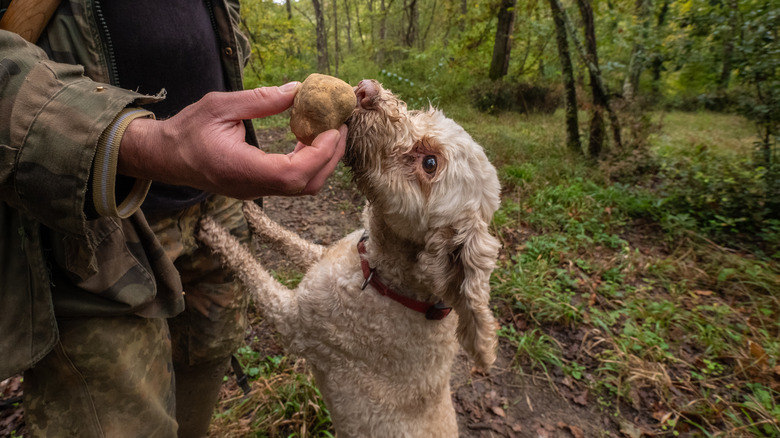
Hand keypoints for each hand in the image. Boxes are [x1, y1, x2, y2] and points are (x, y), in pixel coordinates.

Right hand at [117, 83, 346, 198]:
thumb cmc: (187, 130)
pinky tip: (306, 139)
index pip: (293, 174)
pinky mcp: (258, 188)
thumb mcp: (220, 106)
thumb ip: (260, 100)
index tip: (333, 129)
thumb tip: (296, 90)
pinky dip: (308, 163)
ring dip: (322, 160)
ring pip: (303, 187)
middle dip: (330, 156)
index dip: (320, 154)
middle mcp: (253, 187)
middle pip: (307, 185)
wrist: (165, 157)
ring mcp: (256, 191)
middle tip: (340, 126)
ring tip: (327, 130)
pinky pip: (292, 182)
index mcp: (242, 170)